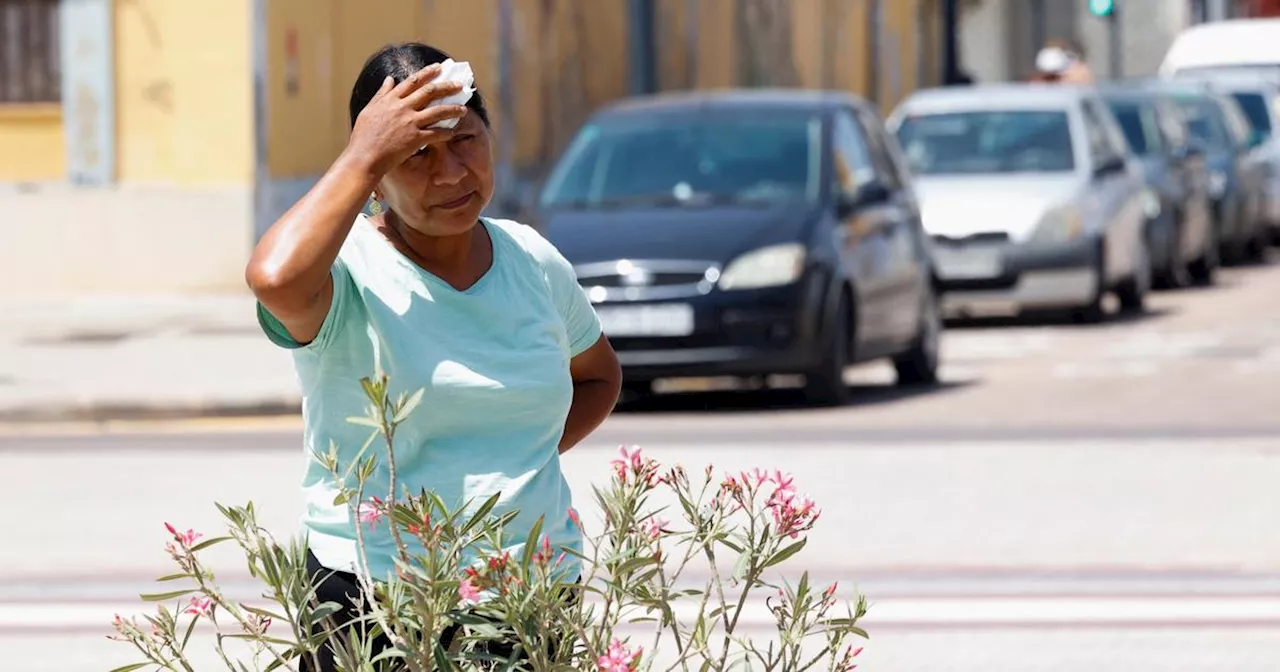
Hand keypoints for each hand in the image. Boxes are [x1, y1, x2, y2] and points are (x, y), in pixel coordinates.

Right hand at [345, 63, 467, 176]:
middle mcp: (402, 107)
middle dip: (447, 86)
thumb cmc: (363, 136)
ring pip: (438, 111)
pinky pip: (436, 133)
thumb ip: (382, 94)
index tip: (438, 68)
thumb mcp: (369, 110)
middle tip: (459, 85)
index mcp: (391, 100)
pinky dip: (447, 132)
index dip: (427, 73)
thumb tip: (389, 79)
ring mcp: (410, 122)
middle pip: (429, 92)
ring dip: (453, 109)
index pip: (413, 81)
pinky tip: (453, 132)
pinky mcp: (415, 138)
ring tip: (464, 109)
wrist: (364, 157)